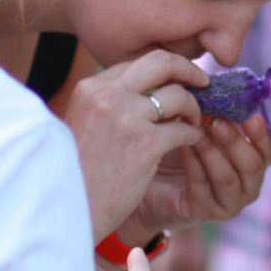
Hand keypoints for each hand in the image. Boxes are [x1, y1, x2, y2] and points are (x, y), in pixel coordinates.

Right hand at [62, 52, 206, 239]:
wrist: (68, 209)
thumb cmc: (79, 171)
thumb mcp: (83, 123)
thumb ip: (108, 103)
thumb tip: (146, 90)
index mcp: (91, 88)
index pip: (137, 64)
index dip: (162, 71)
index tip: (175, 81)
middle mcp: (108, 95)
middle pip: (160, 62)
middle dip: (187, 69)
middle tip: (202, 82)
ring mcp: (127, 118)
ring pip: (178, 95)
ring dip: (193, 107)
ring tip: (193, 120)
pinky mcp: (146, 144)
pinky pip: (183, 129)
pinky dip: (193, 134)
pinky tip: (192, 142)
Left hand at [121, 113, 270, 242]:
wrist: (148, 178)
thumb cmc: (178, 144)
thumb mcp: (199, 123)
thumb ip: (214, 107)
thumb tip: (221, 80)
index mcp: (254, 164)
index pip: (270, 151)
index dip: (262, 134)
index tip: (249, 114)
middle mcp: (248, 187)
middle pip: (253, 165)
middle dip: (235, 140)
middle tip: (217, 119)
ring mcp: (228, 204)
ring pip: (228, 177)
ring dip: (212, 150)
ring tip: (197, 128)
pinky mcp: (204, 213)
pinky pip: (203, 187)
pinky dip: (194, 163)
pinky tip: (182, 144)